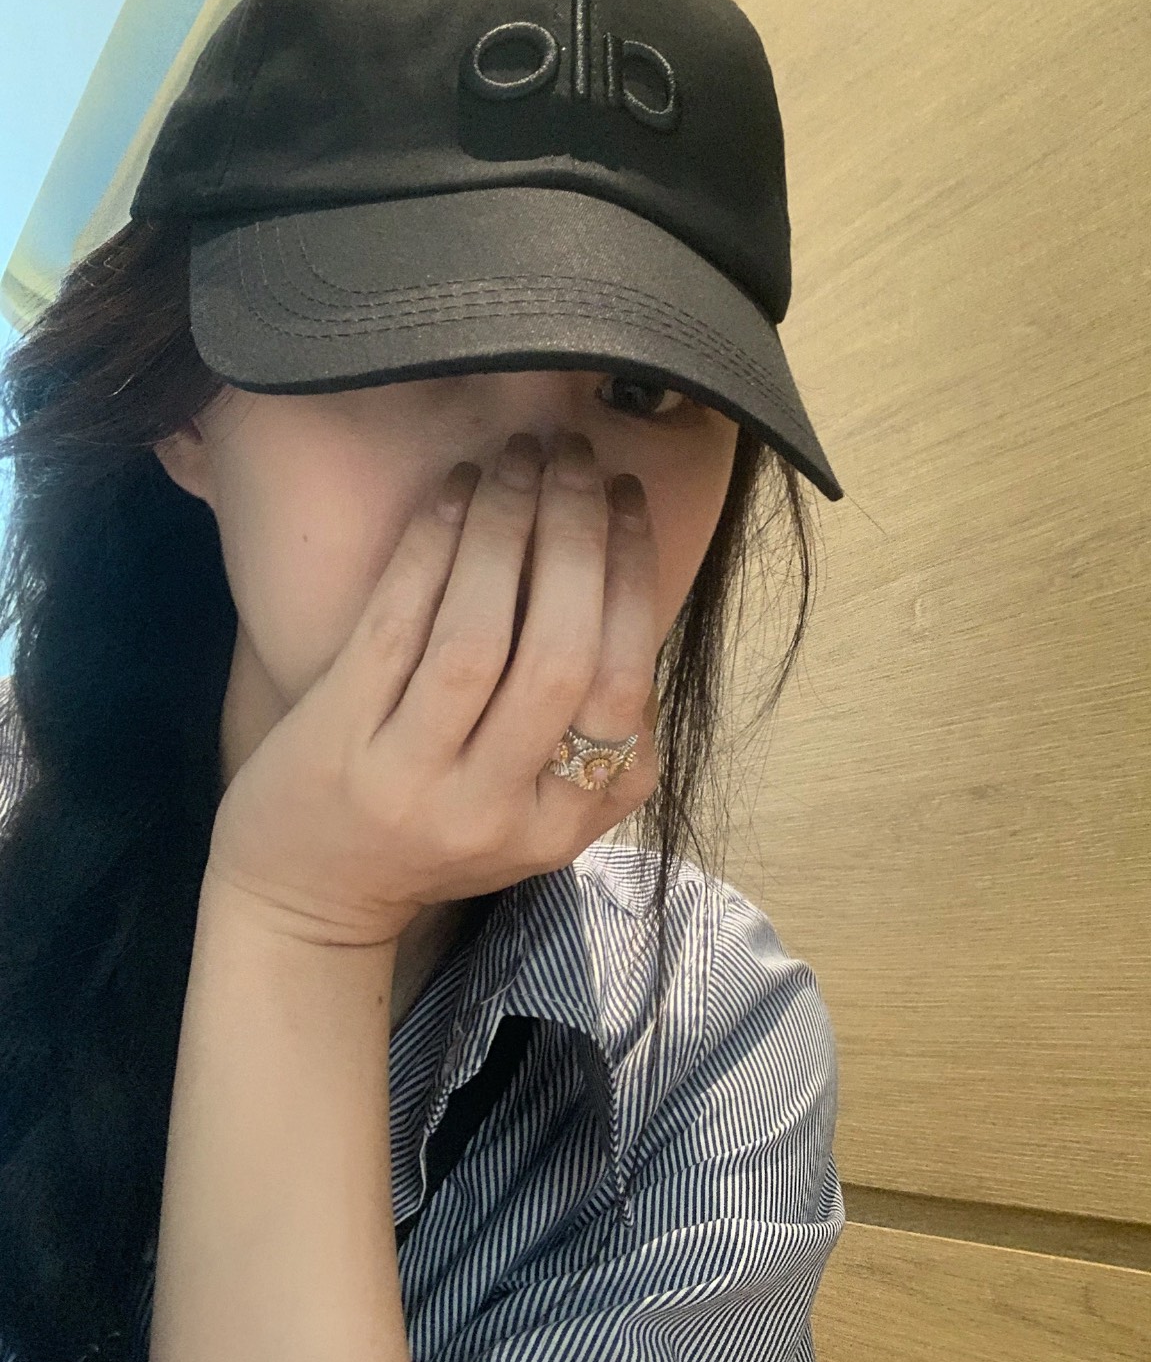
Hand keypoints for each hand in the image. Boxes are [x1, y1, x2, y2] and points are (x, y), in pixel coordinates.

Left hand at [204, 431, 660, 945]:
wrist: (305, 902)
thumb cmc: (430, 838)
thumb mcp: (534, 818)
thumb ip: (592, 743)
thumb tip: (626, 589)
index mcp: (561, 825)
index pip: (624, 692)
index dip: (633, 579)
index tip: (627, 501)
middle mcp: (493, 808)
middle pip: (561, 657)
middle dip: (577, 539)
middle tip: (578, 459)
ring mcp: (411, 779)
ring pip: (477, 638)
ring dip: (507, 529)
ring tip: (520, 458)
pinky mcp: (338, 740)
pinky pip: (396, 626)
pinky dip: (431, 547)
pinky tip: (455, 489)